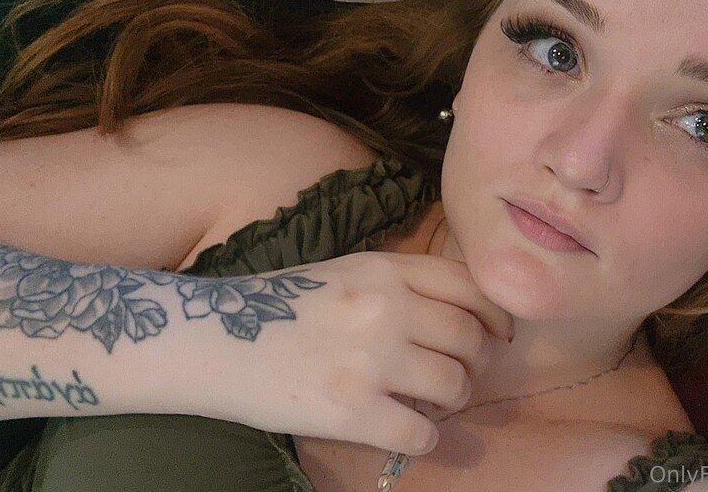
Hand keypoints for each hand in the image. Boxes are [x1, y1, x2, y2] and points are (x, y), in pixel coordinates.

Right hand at [201, 251, 512, 455]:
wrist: (211, 339)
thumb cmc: (278, 305)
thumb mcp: (344, 271)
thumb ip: (400, 283)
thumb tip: (462, 313)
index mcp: (383, 270)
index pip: (471, 287)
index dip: (495, 315)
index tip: (496, 335)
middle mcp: (385, 309)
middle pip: (470, 338)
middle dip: (474, 362)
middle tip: (457, 374)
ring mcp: (369, 361)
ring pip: (455, 385)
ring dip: (452, 400)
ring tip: (429, 401)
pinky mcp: (350, 412)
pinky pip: (422, 433)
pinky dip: (424, 437)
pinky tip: (405, 429)